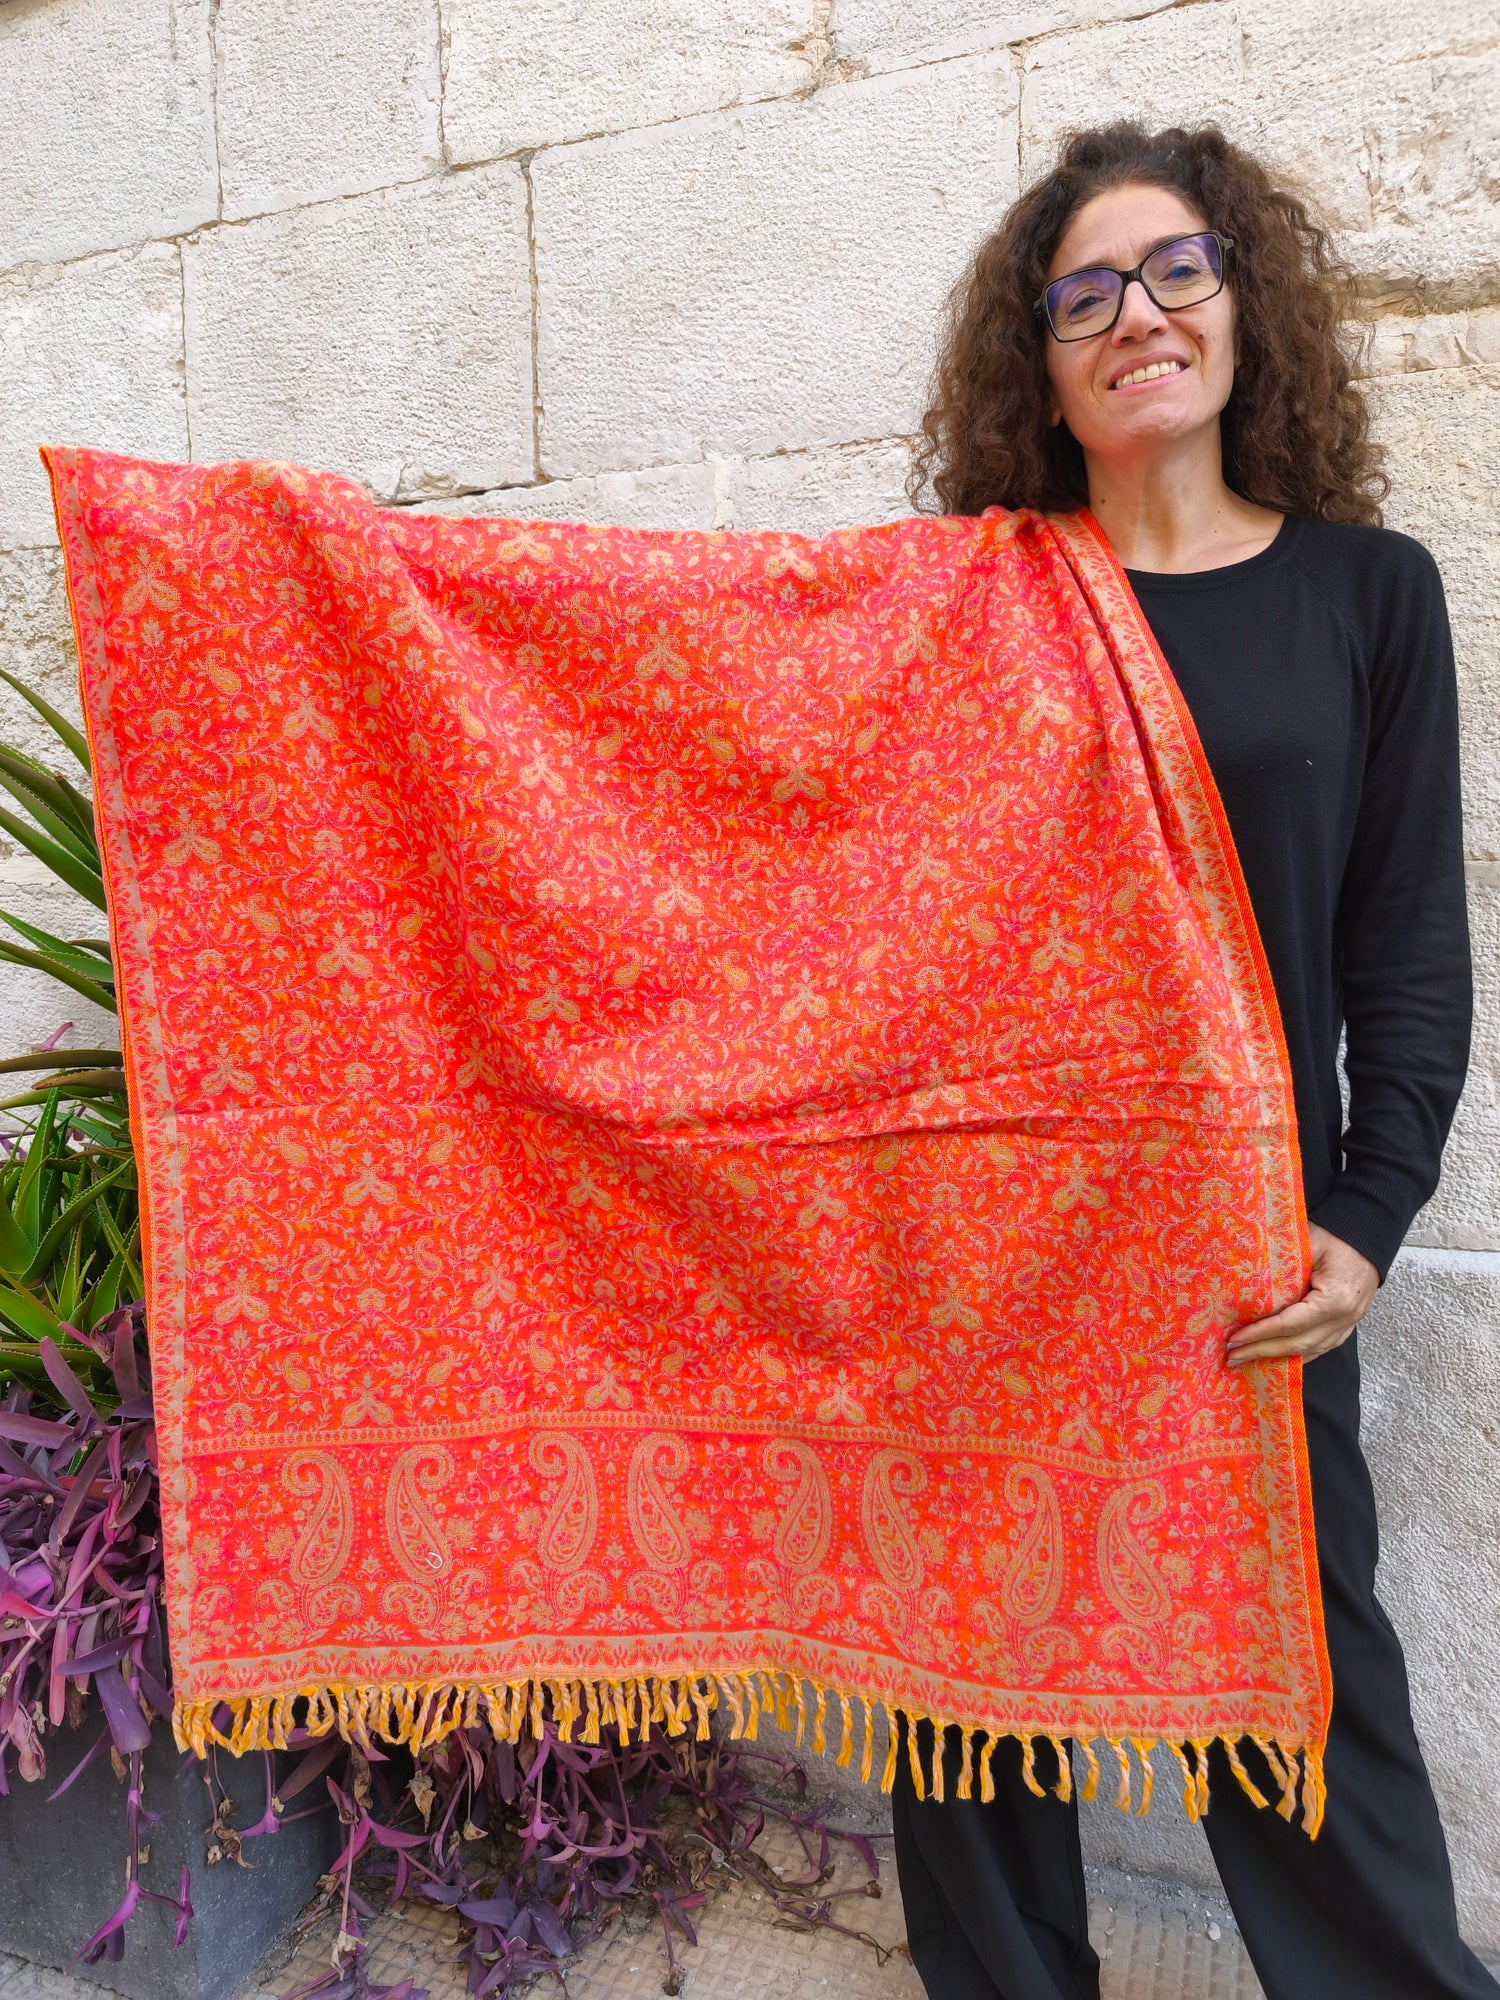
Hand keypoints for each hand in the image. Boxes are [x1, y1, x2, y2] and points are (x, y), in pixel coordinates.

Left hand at [1225, 1224, 1378, 1367]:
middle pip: (1299, 1344)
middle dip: (1263, 1352)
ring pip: (1311, 1350)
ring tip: (1249, 1359)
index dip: (1260, 1334)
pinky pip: (1322, 1346)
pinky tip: (1278, 1356)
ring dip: (1278, 1357)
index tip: (1235, 1339)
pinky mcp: (1349, 1323)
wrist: (1369, 1233)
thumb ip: (1281, 1267)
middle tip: (1233, 1356)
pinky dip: (1299, 1353)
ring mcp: (1350, 1323)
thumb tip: (1247, 1288)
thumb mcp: (1307, 1244)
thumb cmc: (1337, 1235)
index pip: (1290, 1324)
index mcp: (1334, 1300)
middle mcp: (1344, 1317)